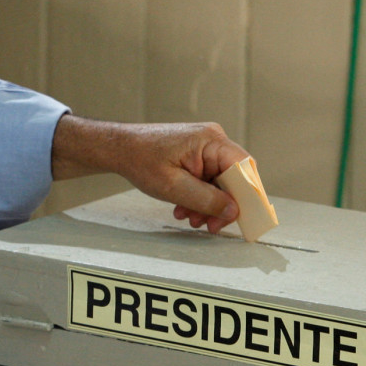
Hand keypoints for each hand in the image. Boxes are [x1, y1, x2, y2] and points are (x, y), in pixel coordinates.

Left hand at [52, 116, 245, 233]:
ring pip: (220, 182)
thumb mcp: (173, 186)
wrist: (118, 148)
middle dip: (221, 205)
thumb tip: (234, 211)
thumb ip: (206, 200)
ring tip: (190, 218)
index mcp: (211, 140)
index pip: (244, 169)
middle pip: (233, 178)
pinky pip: (208, 179)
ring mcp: (205, 147)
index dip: (247, 196)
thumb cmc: (140, 159)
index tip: (243, 219)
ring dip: (207, 204)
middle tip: (210, 226)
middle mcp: (212, 140)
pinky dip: (199, 196)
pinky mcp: (196, 154)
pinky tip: (183, 208)